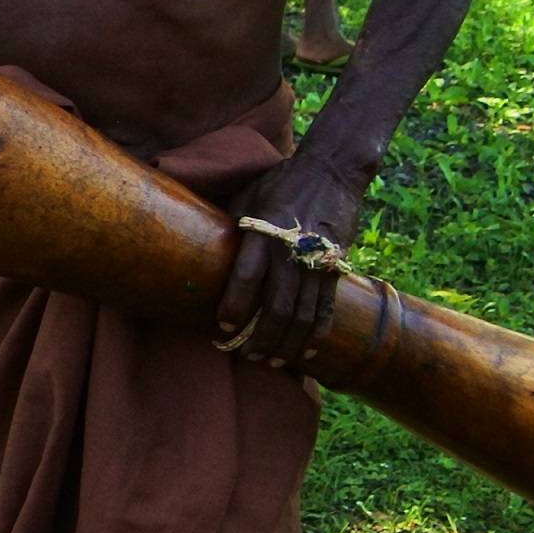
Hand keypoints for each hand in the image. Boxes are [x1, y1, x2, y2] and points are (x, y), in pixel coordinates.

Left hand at [212, 153, 370, 370]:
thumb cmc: (278, 184)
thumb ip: (229, 228)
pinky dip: (316, 334)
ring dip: (285, 343)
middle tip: (245, 354)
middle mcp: (289, 251)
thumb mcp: (246, 199)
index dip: (235, 307)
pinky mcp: (335, 267)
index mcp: (262, 233)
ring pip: (302, 315)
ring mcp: (316, 261)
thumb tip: (198, 249)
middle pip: (276, 307)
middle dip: (260, 337)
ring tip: (270, 361)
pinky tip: (305, 353)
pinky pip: (325, 309)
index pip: (246, 278)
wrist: (330, 171)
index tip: (223, 328)